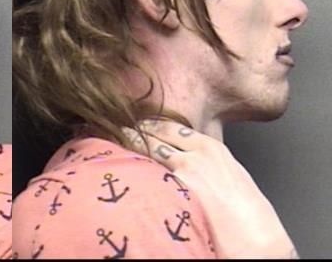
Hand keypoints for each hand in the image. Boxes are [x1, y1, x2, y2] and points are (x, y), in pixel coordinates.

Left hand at [124, 120, 297, 258]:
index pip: (170, 126)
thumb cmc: (249, 216)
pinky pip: (145, 174)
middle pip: (154, 132)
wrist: (259, 241)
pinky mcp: (175, 190)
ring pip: (145, 148)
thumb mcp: (230, 175)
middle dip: (132, 130)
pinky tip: (118, 169)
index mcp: (212, 148)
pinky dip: (131, 169)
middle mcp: (196, 154)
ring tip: (105, 142)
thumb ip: (206, 162)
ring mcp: (184, 171)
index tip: (134, 123)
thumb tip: (184, 159)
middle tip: (112, 128)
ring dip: (126, 145)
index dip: (148, 124)